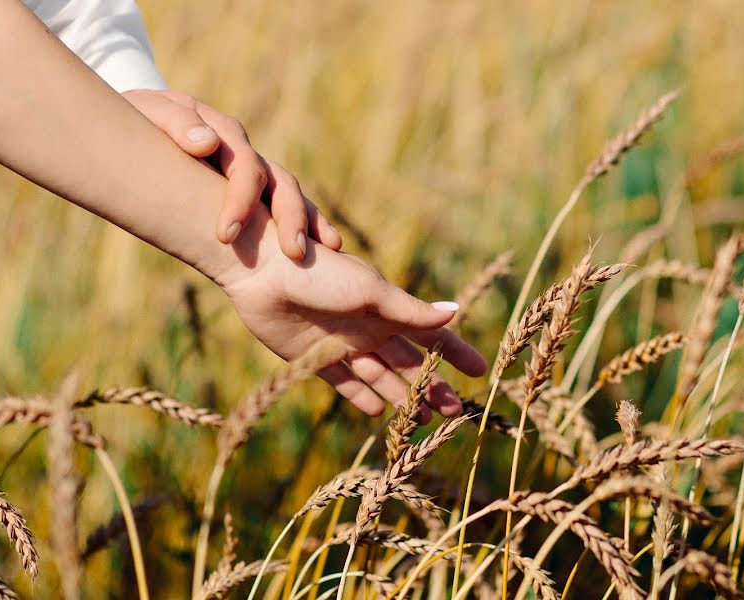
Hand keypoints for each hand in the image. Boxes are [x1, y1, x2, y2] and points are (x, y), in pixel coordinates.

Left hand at [122, 89, 341, 258]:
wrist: (140, 123)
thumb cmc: (137, 121)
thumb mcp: (145, 112)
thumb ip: (174, 122)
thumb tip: (207, 143)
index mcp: (223, 132)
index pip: (244, 165)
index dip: (239, 200)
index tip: (225, 237)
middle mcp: (245, 151)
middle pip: (281, 181)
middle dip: (290, 217)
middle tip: (293, 253)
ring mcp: (253, 171)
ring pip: (291, 194)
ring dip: (309, 222)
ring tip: (326, 251)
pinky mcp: (253, 192)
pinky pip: (286, 208)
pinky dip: (309, 225)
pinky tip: (327, 248)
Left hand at [216, 216, 487, 418]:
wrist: (264, 272)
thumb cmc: (322, 273)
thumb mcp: (371, 292)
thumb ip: (410, 311)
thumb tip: (456, 313)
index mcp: (388, 309)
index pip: (431, 335)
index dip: (455, 352)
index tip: (479, 373)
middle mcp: (370, 328)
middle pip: (409, 364)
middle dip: (431, 386)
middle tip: (453, 413)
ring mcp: (343, 345)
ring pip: (381, 378)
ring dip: (401, 397)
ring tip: (422, 421)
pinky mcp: (314, 360)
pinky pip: (344, 384)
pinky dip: (361, 397)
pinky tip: (377, 413)